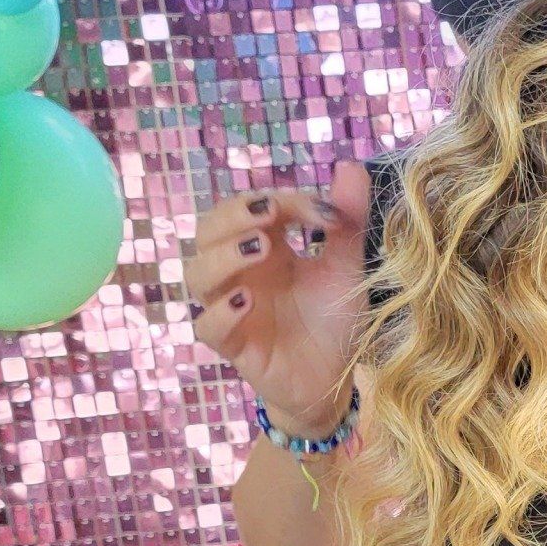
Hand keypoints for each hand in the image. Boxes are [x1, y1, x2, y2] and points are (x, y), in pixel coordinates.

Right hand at [182, 156, 372, 436]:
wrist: (336, 381)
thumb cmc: (333, 321)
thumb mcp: (347, 267)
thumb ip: (348, 220)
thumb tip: (349, 165)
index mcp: (264, 247)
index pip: (255, 207)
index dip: (287, 201)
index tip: (329, 214)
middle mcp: (241, 273)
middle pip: (208, 230)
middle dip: (234, 215)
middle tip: (270, 212)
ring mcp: (232, 308)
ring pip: (197, 274)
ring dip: (224, 256)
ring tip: (261, 247)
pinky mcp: (235, 346)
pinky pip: (207, 327)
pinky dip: (221, 312)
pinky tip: (247, 301)